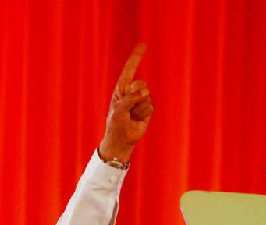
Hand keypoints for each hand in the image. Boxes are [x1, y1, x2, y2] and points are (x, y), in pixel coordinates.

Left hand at [99, 43, 152, 163]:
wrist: (122, 140)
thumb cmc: (115, 124)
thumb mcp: (119, 110)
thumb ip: (131, 98)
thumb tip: (145, 92)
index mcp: (121, 88)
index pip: (130, 69)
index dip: (137, 57)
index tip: (143, 44)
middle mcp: (131, 91)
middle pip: (141, 84)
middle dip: (135, 96)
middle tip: (128, 109)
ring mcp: (140, 99)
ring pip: (146, 96)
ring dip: (138, 108)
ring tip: (131, 116)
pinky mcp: (147, 108)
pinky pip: (150, 106)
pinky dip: (143, 113)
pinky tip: (137, 119)